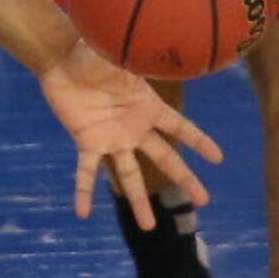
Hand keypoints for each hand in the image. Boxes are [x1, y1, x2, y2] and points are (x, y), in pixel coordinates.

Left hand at [37, 38, 221, 222]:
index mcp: (147, 107)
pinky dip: (84, 192)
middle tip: (204, 201)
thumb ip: (137, 56)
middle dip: (185, 179)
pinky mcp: (87, 142)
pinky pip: (87, 172)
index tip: (219, 159)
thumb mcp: (119, 53)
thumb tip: (161, 49)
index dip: (199, 141)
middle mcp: (134, 128)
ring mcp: (112, 138)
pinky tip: (83, 214)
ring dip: (138, 201)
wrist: (60, 59)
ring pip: (129, 175)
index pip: (180, 127)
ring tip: (148, 228)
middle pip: (165, 158)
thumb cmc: (91, 52)